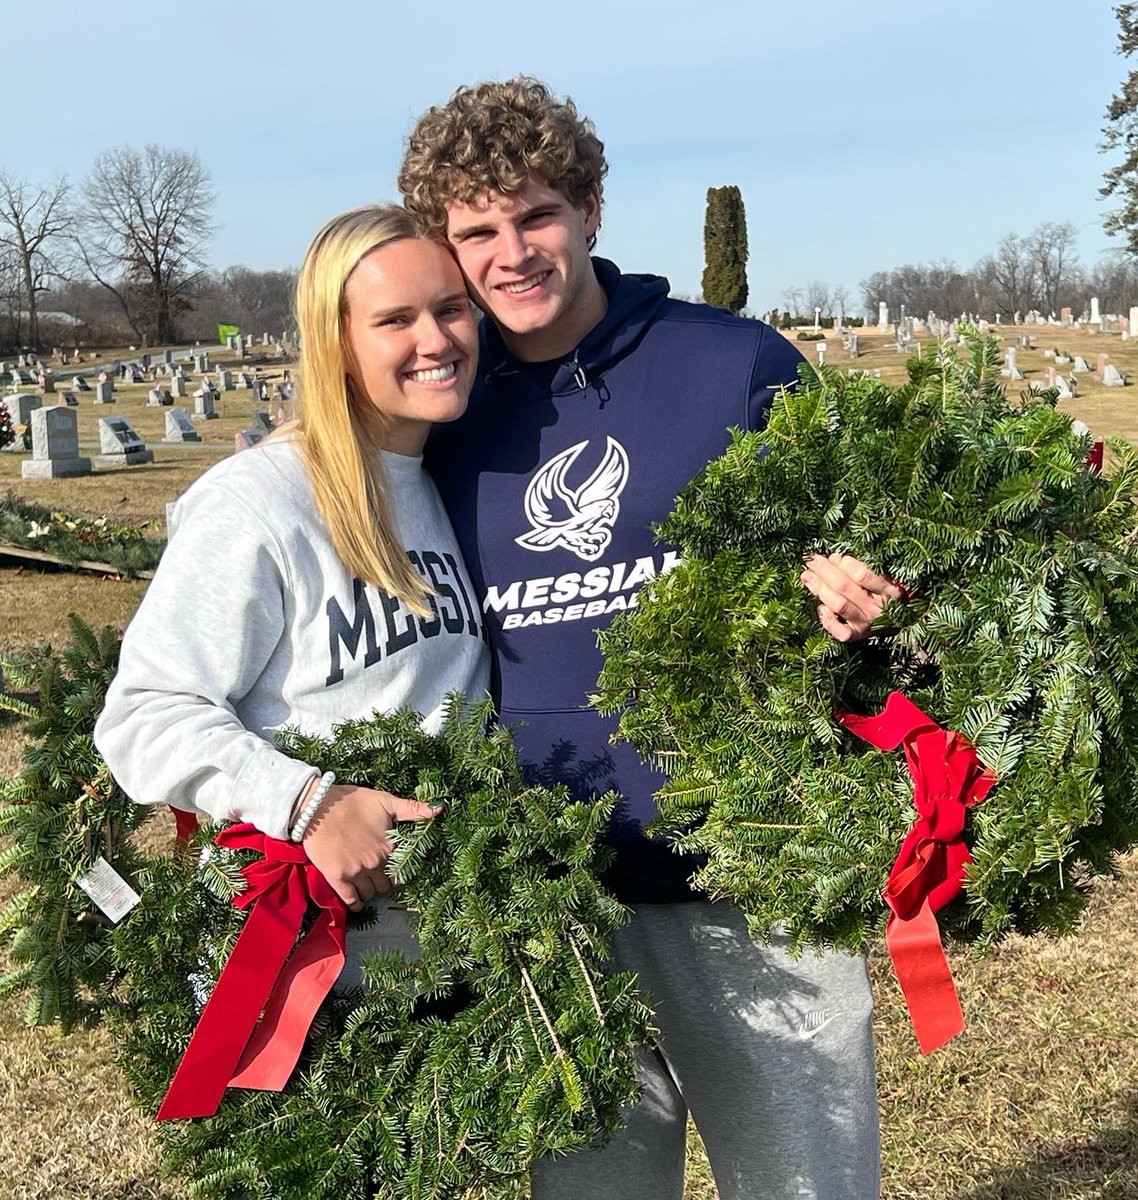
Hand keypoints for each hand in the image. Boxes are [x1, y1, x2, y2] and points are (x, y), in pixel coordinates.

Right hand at [300, 783, 440, 910]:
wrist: (317, 806)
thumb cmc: (352, 801)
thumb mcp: (386, 801)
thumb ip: (413, 809)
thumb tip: (441, 807)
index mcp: (389, 846)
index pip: (403, 868)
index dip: (400, 869)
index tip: (395, 868)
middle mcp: (375, 862)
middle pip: (387, 884)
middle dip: (385, 881)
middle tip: (379, 875)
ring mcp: (356, 872)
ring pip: (371, 893)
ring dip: (371, 890)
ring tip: (368, 883)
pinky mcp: (337, 878)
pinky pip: (350, 900)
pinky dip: (356, 904)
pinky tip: (358, 902)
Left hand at [800, 552, 904, 642]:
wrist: (901, 622)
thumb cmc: (884, 594)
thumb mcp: (881, 578)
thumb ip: (859, 567)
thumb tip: (834, 558)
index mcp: (889, 591)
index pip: (862, 574)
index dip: (843, 564)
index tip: (831, 556)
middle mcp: (878, 609)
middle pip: (844, 587)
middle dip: (825, 571)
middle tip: (812, 561)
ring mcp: (866, 624)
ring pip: (839, 605)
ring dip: (819, 588)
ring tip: (807, 576)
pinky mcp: (856, 636)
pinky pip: (840, 631)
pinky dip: (828, 620)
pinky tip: (821, 608)